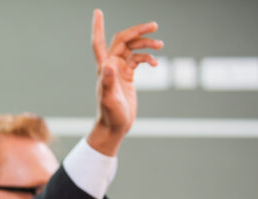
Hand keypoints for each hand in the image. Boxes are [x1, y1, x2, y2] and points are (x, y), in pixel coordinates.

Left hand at [86, 9, 162, 155]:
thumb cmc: (110, 115)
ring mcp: (119, 71)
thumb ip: (108, 82)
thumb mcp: (109, 99)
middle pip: (122, 40)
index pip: (98, 42)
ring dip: (146, 44)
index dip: (97, 27)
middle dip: (137, 31)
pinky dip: (147, 58)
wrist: (114, 127)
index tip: (97, 12)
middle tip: (154, 26)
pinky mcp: (127, 77)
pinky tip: (156, 63)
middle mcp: (110, 66)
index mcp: (104, 68)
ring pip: (132, 48)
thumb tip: (107, 65)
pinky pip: (138, 60)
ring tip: (160, 45)